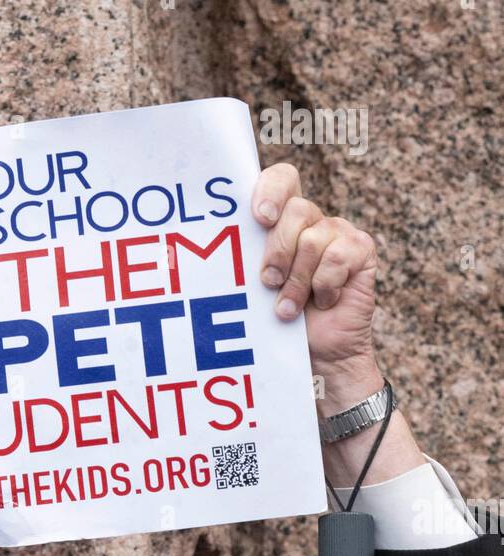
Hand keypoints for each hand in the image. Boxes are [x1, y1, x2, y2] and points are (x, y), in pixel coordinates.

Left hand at [251, 162, 379, 398]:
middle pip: (296, 210)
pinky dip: (325, 286)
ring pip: (314, 239)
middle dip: (278, 252)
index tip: (259, 219)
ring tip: (289, 308)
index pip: (282, 180)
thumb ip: (245, 259)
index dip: (272, 191)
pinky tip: (324, 302)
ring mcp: (338, 234)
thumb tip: (213, 244)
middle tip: (268, 283)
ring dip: (297, 283)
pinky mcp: (360, 250)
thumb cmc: (277, 325)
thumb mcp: (252, 290)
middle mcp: (312, 221)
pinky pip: (337, 257)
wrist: (316, 358)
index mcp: (283, 222)